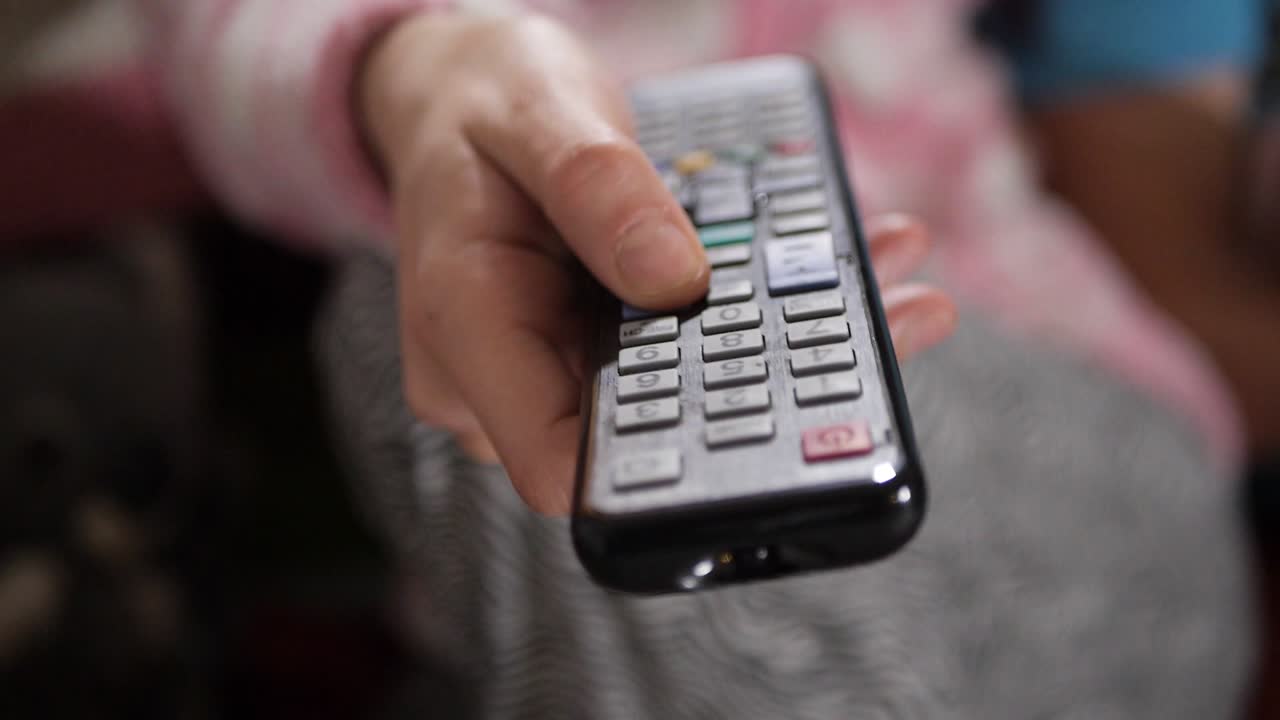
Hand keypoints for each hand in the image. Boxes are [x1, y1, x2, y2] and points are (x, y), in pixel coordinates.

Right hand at [360, 14, 955, 512]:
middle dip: (762, 391)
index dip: (665, 469)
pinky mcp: (588, 355)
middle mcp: (503, 379)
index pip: (558, 463)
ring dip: (776, 347)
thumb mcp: (537, 114)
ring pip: (674, 401)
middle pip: (641, 438)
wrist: (461, 99)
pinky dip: (749, 318)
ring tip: (878, 274)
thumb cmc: (481, 105)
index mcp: (467, 330)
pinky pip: (675, 359)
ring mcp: (550, 372)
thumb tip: (677, 280)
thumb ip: (599, 191)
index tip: (775, 413)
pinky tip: (831, 270)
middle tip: (872, 320)